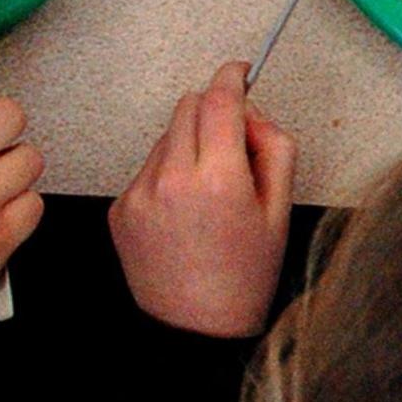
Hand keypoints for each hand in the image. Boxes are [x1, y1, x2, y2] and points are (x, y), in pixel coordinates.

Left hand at [109, 62, 296, 337]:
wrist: (196, 330)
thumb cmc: (244, 275)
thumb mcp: (281, 208)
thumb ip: (273, 145)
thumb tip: (250, 111)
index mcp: (219, 178)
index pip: (220, 98)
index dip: (233, 76)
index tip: (240, 71)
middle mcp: (172, 179)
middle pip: (189, 105)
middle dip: (213, 111)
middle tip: (233, 144)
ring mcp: (140, 194)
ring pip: (168, 135)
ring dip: (189, 144)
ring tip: (207, 190)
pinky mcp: (120, 209)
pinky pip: (148, 167)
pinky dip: (167, 173)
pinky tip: (183, 210)